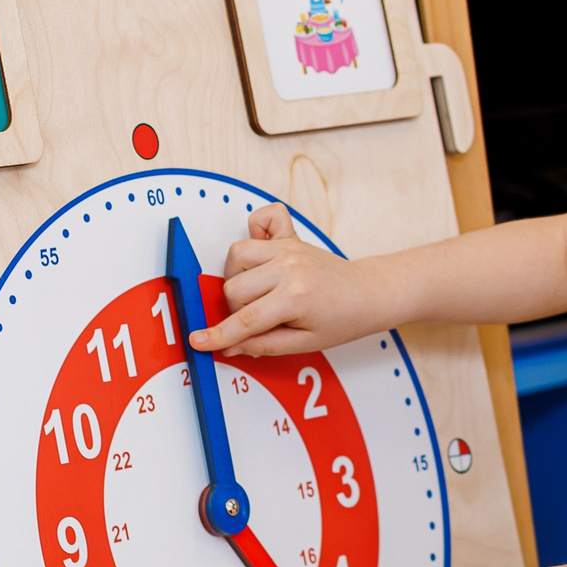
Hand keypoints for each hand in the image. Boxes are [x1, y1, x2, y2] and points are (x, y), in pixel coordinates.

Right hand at [190, 203, 393, 358]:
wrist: (367, 294)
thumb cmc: (342, 319)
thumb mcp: (304, 343)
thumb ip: (263, 345)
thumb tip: (231, 346)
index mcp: (295, 297)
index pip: (245, 320)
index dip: (219, 334)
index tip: (199, 340)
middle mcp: (288, 267)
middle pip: (233, 288)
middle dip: (236, 309)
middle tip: (258, 319)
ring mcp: (288, 248)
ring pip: (236, 256)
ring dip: (238, 277)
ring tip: (258, 292)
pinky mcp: (289, 236)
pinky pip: (259, 219)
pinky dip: (253, 231)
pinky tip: (261, 255)